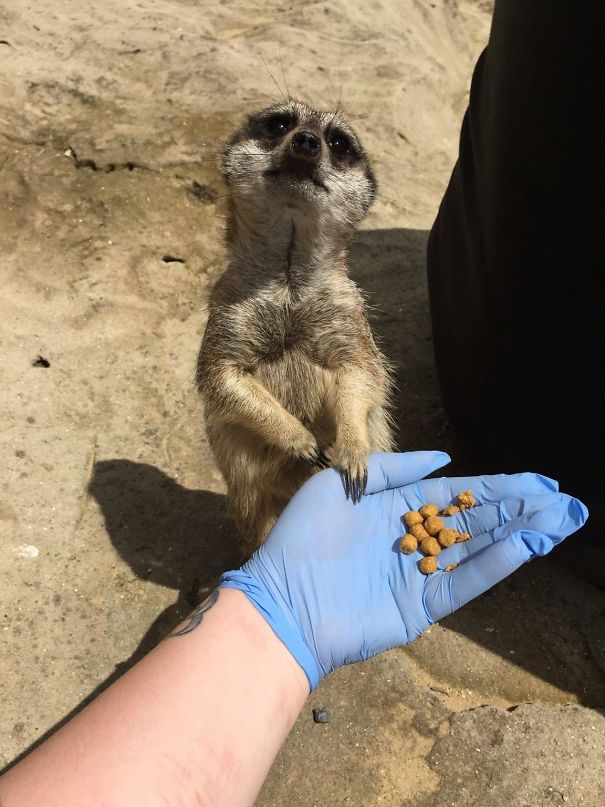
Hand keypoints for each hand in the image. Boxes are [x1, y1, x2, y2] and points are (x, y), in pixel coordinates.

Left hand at [220, 452, 587, 689]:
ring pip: (478, 548)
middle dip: (518, 508)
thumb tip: (444, 459)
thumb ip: (392, 469)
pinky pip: (465, 582)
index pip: (456, 494)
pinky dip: (494, 566)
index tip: (536, 480)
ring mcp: (419, 573)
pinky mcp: (422, 606)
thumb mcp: (340, 483)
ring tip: (557, 519)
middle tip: (561, 500)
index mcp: (396, 508)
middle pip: (476, 520)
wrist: (283, 600)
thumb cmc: (303, 537)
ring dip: (518, 533)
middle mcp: (413, 539)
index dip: (496, 486)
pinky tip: (525, 547)